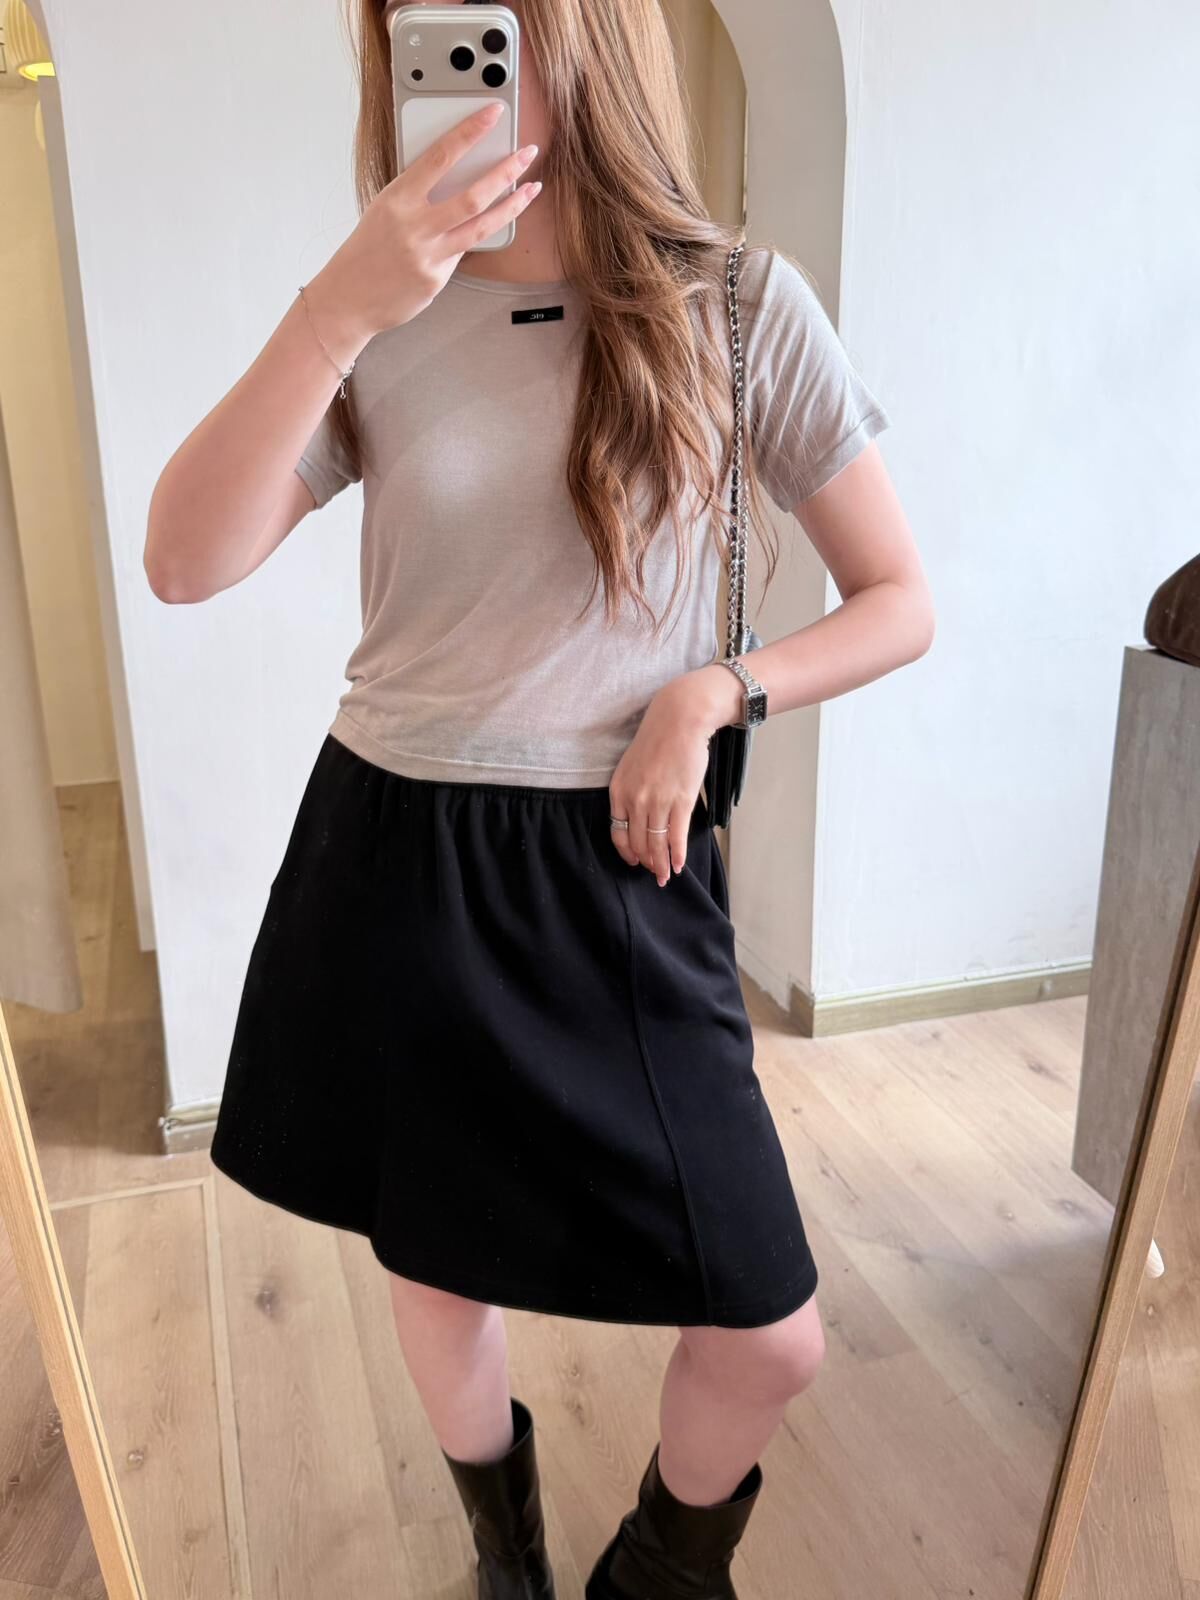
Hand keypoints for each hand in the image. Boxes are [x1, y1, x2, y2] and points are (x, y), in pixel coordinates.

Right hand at [301, 102, 543, 364]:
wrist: (347, 298)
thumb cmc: (366, 250)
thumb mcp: (385, 210)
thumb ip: (418, 196)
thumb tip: (457, 179)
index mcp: (398, 197)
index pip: (441, 155)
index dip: (471, 131)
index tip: (493, 113)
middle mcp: (414, 224)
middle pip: (473, 194)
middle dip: (506, 170)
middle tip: (528, 153)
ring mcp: (428, 254)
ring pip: (482, 226)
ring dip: (512, 205)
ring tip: (532, 188)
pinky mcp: (436, 279)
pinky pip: (464, 253)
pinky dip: (475, 238)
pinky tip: (485, 228)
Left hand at [609, 664, 742, 885]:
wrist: (679, 720)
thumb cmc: (658, 740)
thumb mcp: (632, 766)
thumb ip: (631, 791)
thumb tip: (640, 815)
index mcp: (618, 791)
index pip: (618, 833)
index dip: (627, 852)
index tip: (635, 861)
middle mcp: (635, 800)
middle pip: (638, 842)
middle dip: (646, 862)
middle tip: (654, 874)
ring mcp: (658, 802)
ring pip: (656, 844)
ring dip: (661, 865)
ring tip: (665, 876)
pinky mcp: (681, 801)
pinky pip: (676, 836)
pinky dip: (676, 855)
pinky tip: (678, 865)